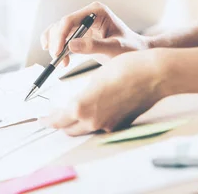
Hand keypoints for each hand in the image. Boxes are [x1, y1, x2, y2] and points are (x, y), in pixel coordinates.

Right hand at [40, 2, 151, 65]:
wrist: (137, 53)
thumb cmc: (131, 48)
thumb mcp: (114, 48)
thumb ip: (94, 47)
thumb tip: (71, 46)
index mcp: (96, 12)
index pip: (70, 19)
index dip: (60, 35)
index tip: (57, 52)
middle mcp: (87, 15)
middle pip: (61, 25)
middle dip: (56, 42)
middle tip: (57, 59)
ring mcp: (82, 24)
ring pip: (58, 31)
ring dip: (55, 46)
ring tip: (61, 62)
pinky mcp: (80, 34)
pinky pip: (62, 39)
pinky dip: (59, 49)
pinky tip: (63, 61)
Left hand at [42, 49, 168, 135]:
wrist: (155, 75)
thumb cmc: (126, 69)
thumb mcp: (95, 78)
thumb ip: (82, 96)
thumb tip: (74, 105)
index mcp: (82, 107)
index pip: (58, 120)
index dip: (47, 120)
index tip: (42, 119)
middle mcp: (94, 121)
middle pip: (69, 129)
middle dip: (60, 124)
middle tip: (53, 117)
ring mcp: (109, 125)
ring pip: (85, 129)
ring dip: (76, 123)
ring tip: (71, 112)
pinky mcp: (121, 125)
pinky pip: (100, 127)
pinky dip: (92, 121)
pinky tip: (94, 110)